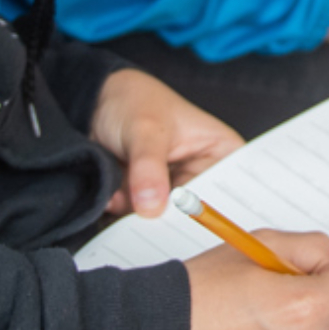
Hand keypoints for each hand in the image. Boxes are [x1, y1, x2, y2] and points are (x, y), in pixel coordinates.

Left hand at [91, 70, 243, 217]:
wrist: (97, 106)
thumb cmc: (135, 103)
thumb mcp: (145, 128)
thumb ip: (148, 166)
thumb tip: (152, 206)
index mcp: (223, 153)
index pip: (231, 192)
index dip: (221, 212)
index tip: (200, 225)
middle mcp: (204, 177)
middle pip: (201, 215)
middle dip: (179, 224)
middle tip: (156, 221)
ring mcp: (175, 194)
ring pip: (170, 225)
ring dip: (147, 224)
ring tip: (128, 204)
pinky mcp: (150, 205)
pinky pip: (143, 227)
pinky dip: (127, 223)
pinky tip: (115, 203)